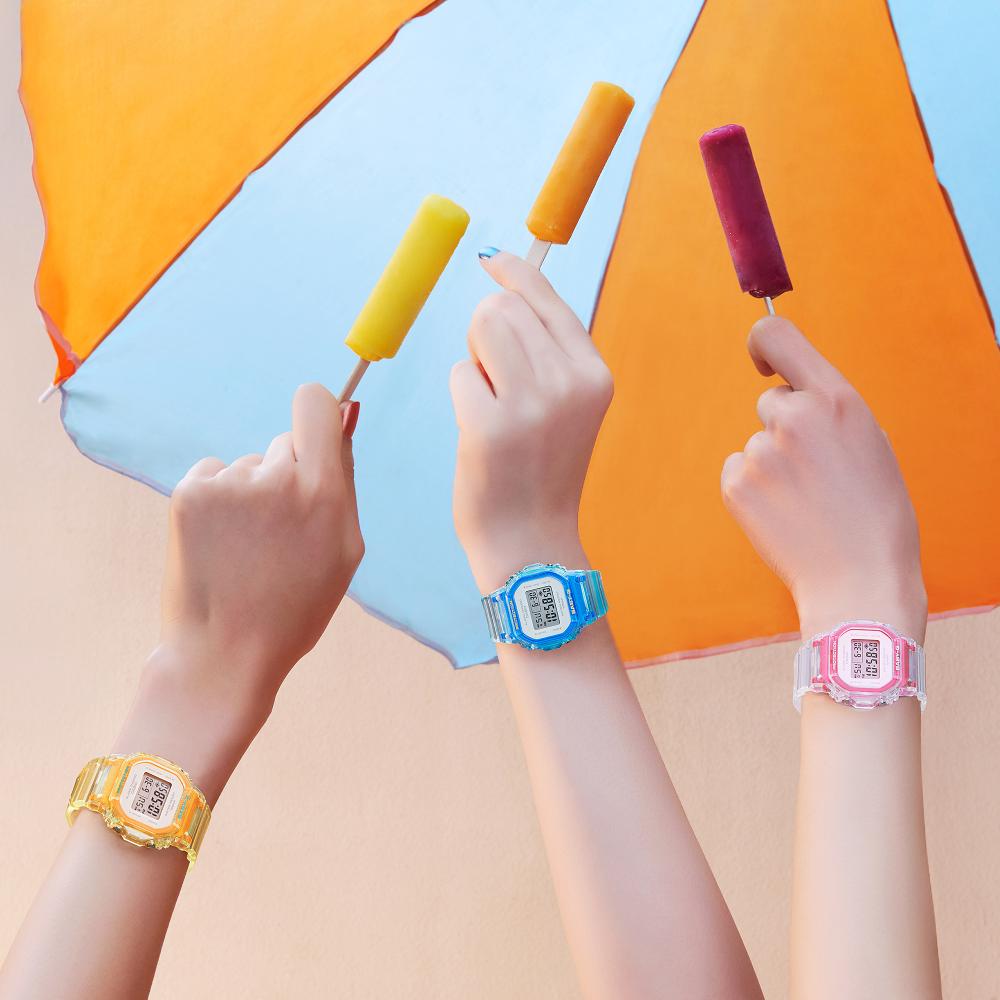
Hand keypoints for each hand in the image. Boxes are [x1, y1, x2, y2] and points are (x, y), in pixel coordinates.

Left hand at [152, 384, 362, 732]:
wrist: (226, 651)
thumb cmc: (296, 606)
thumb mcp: (345, 550)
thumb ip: (345, 481)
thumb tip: (345, 419)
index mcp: (322, 492)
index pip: (316, 404)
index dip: (318, 412)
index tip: (315, 432)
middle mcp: (275, 478)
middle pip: (286, 441)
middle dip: (288, 472)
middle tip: (279, 530)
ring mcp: (228, 484)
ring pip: (249, 464)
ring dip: (251, 493)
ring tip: (247, 547)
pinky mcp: (189, 493)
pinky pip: (214, 474)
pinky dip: (218, 500)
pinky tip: (221, 542)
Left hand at [450, 251, 612, 589]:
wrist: (532, 540)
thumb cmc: (540, 469)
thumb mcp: (568, 407)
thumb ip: (549, 352)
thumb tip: (506, 285)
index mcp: (594, 374)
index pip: (547, 299)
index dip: (515, 273)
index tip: (491, 259)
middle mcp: (570, 383)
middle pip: (504, 308)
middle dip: (487, 332)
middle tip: (497, 381)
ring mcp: (532, 405)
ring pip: (482, 329)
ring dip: (475, 360)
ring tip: (492, 402)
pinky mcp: (491, 426)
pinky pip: (461, 374)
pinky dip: (464, 396)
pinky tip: (481, 432)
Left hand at [721, 317, 925, 641]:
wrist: (857, 581)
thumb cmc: (874, 516)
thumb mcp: (871, 442)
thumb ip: (831, 410)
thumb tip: (794, 393)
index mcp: (836, 400)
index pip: (777, 336)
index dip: (763, 343)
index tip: (761, 361)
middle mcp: (794, 418)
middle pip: (771, 401)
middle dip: (786, 426)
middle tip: (816, 469)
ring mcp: (760, 453)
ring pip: (756, 443)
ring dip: (773, 463)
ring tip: (806, 500)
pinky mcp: (735, 485)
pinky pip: (737, 471)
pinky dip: (753, 488)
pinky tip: (783, 513)